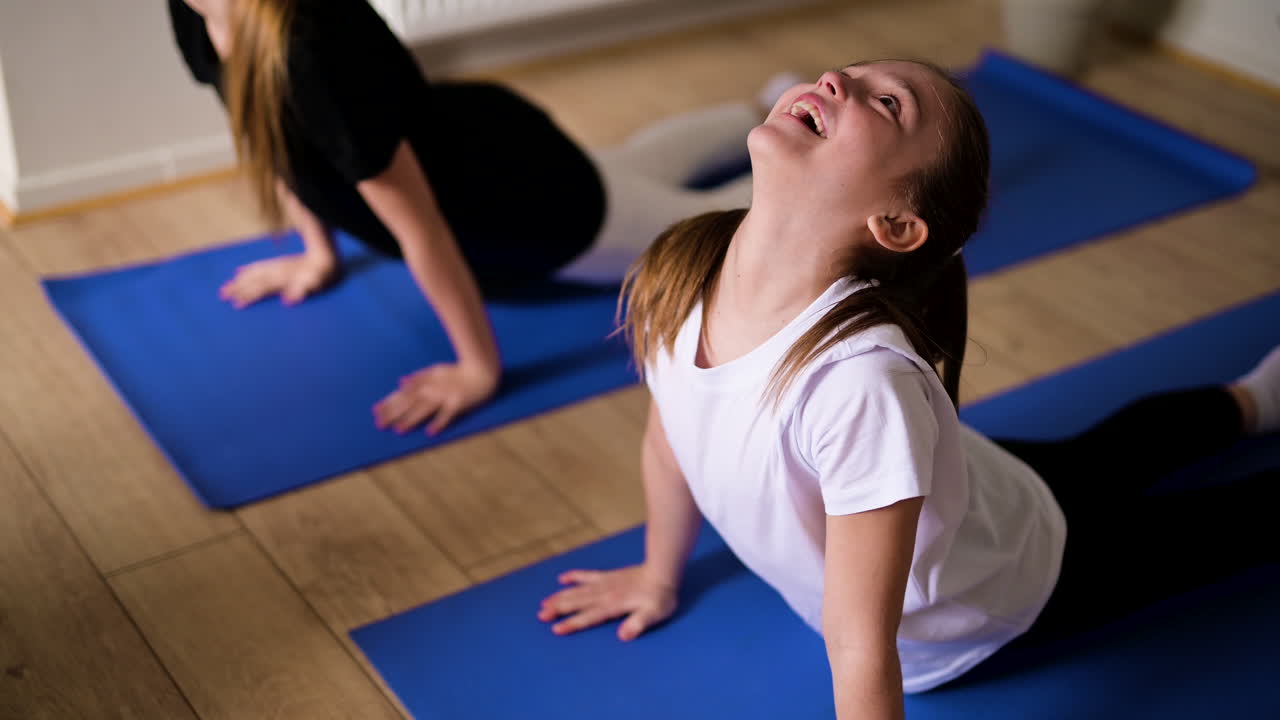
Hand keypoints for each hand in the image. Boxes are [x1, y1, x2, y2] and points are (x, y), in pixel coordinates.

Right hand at [218, 252, 337, 307]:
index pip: (261, 288)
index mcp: (283, 277)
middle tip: (221, 296)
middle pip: (252, 280)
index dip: (248, 296)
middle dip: (237, 288)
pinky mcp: (279, 264)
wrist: (326, 256)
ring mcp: (276, 266)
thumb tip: (288, 300)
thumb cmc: (322, 273)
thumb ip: (302, 290)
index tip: (236, 305)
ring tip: (225, 287)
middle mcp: (276, 270)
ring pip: (252, 273)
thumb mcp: (317, 283)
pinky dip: (247, 269)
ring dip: (238, 280)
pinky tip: (239, 271)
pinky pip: (258, 266)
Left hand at [373, 361, 498, 434]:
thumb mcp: (435, 370)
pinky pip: (447, 415)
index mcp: (426, 382)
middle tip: (379, 424)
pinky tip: (430, 432)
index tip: (375, 411)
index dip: (389, 402)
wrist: (481, 369)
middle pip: (410, 402)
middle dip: (394, 413)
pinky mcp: (458, 403)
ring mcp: (445, 396)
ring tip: (399, 430)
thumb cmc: (457, 371)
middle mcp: (432, 389)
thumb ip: (418, 377)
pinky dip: (439, 423)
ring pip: (425, 409)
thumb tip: (401, 382)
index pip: (403, 393)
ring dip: (412, 419)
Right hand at [538, 565, 677, 640]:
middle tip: (540, 615)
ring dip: (560, 597)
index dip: (572, 623)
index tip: (555, 629)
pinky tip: (562, 579)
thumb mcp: (654, 613)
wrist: (662, 571)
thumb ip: (638, 624)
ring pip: (577, 590)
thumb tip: (623, 635)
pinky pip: (586, 575)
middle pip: (577, 602)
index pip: (589, 616)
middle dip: (558, 609)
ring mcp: (604, 583)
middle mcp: (604, 593)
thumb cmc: (660, 596)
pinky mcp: (607, 576)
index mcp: (613, 605)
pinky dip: (574, 576)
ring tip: (544, 603)